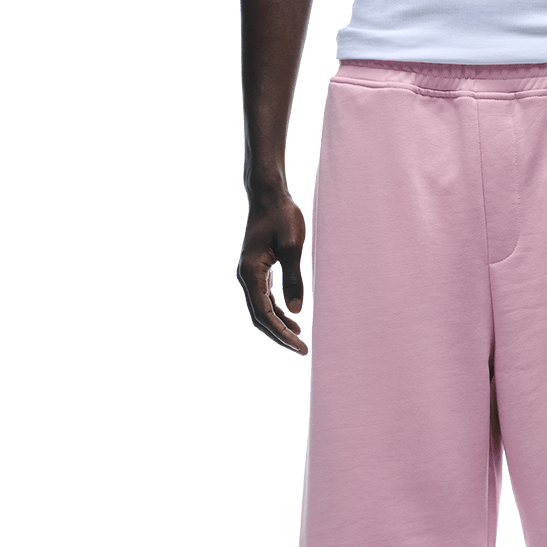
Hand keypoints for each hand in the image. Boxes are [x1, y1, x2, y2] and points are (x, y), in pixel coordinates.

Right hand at [237, 191, 308, 355]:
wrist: (269, 196)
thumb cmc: (282, 217)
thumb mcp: (292, 247)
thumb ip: (293, 279)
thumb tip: (296, 310)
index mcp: (251, 273)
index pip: (264, 313)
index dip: (281, 333)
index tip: (299, 346)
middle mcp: (245, 276)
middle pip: (259, 316)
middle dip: (279, 335)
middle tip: (301, 350)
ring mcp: (250, 274)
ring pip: (261, 309)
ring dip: (278, 325)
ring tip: (299, 339)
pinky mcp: (257, 271)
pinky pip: (264, 298)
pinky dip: (277, 310)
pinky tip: (292, 318)